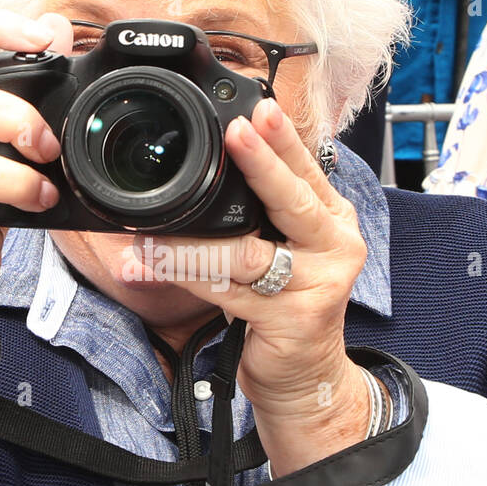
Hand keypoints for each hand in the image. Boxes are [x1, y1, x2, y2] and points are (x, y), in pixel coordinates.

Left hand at [129, 98, 370, 464]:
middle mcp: (336, 246)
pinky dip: (183, 275)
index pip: (307, 170)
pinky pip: (227, 292)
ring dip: (192, 240)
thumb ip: (262, 209)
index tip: (258, 108)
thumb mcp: (282, 247)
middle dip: (262, 164)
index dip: (283, 139)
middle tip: (234, 133)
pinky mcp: (294, 320)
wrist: (305, 376)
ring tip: (152, 227)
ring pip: (248, 253)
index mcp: (332, 218)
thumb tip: (216, 159)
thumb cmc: (284, 304)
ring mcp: (319, 285)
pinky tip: (150, 264)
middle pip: (294, 201)